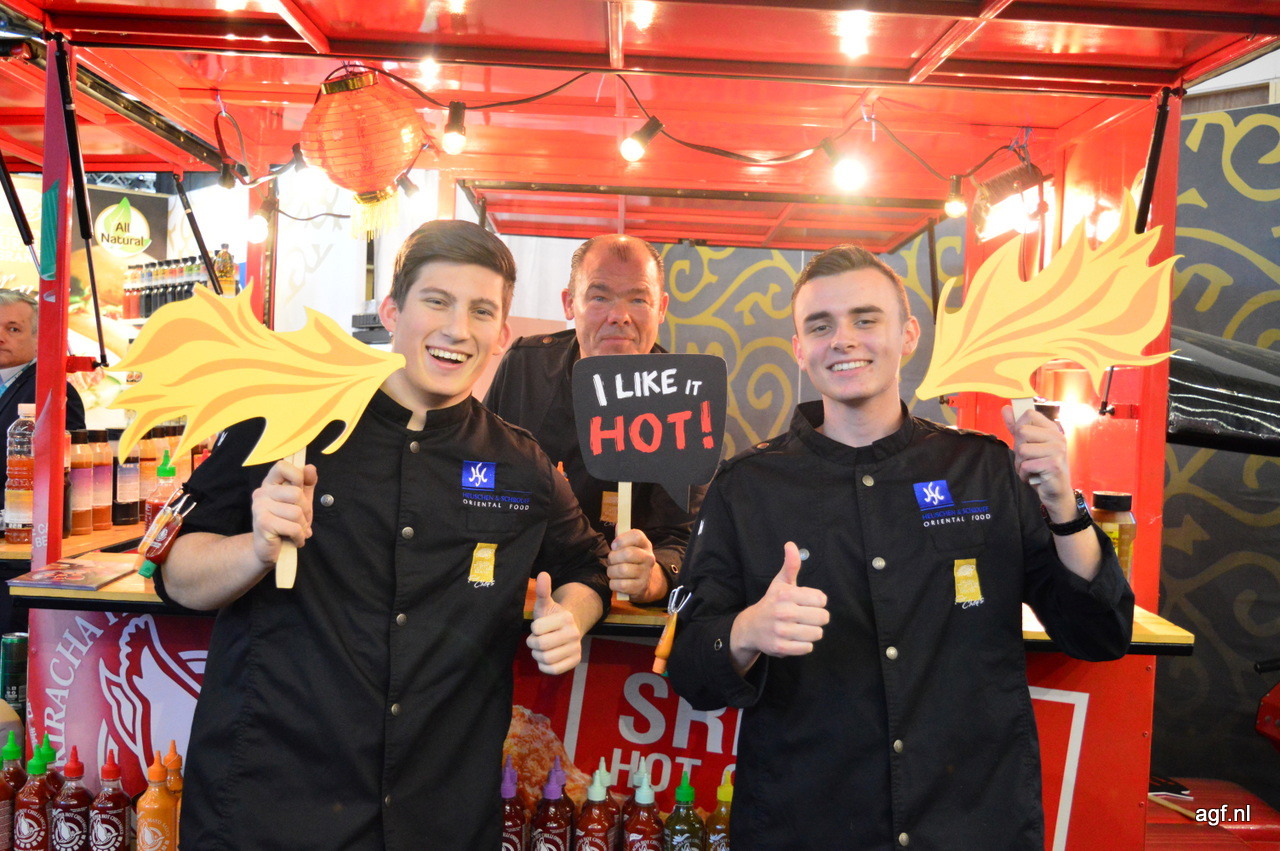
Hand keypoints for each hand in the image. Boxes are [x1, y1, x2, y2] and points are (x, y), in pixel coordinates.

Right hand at [250, 459, 316, 567]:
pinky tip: (294, 540)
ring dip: (302, 526)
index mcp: (270, 484)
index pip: (282, 466)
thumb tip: (310, 468)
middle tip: (301, 521)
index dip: (297, 476)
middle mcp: (261, 493)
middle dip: (305, 511)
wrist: (270, 550)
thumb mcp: (301, 501)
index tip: (300, 489)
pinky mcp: (263, 524)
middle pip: (296, 493)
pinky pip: (293, 527)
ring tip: (296, 532)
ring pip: (296, 512)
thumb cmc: (286, 524)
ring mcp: (259, 508)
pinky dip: (299, 537)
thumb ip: (307, 483)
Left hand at [526, 572, 582, 674]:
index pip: (537, 629)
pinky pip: (552, 670)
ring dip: (537, 655)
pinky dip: (544, 666)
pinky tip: (546, 657)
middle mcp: (574, 633)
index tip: (538, 627)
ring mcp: (576, 648)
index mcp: (566, 618)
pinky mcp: (575, 661)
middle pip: (541, 645)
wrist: (568, 629)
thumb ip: (543, 591)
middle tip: (536, 639)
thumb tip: (542, 574)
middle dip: (533, 643)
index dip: (533, 629)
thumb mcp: (545, 604)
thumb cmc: (552, 617)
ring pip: (545, 659)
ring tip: (541, 648)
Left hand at [607, 528, 664, 602]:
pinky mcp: (640, 588)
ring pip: (622, 570)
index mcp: (645, 544)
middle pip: (628, 553)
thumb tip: (617, 526)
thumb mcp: (629, 546)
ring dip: (611, 571)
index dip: (622, 539)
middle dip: (613, 558)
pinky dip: (613, 584)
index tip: (614, 546)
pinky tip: (615, 582)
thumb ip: (622, 536)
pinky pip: (621, 585)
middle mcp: (649, 558)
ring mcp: (646, 574)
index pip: (636, 535)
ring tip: (612, 572)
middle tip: (611, 561)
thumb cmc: (631, 560)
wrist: (643, 582)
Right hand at [730, 542, 828, 671]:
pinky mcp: (780, 648)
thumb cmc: (771, 602)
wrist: (750, 627)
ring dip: (812, 632)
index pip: (821, 599)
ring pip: (817, 634)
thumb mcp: (780, 583)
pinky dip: (804, 645)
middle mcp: (783, 612)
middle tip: (806, 617)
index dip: (817, 602)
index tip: (807, 603)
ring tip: (801, 628)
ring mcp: (781, 631)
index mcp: (786, 594)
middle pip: (822, 617)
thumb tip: (791, 545)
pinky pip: (807, 648)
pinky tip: (794, 638)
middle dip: (817, 618)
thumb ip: (791, 565)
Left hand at [1001, 405, 1074, 519]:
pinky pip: (1026, 465)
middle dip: (1018, 448)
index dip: (1019, 427)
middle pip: (1022, 431)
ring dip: (1020, 463)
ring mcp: (1057, 451)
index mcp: (1052, 429)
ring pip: (1022, 449)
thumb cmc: (1040, 467)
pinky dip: (1024, 474)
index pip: (1029, 414)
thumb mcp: (1028, 444)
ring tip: (1031, 468)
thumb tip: (1005, 408)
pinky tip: (1033, 477)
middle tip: (1028, 459)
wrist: (1056, 492)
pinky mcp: (1054, 465)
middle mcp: (1057, 437)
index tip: (1023, 440)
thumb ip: (1017, 427)